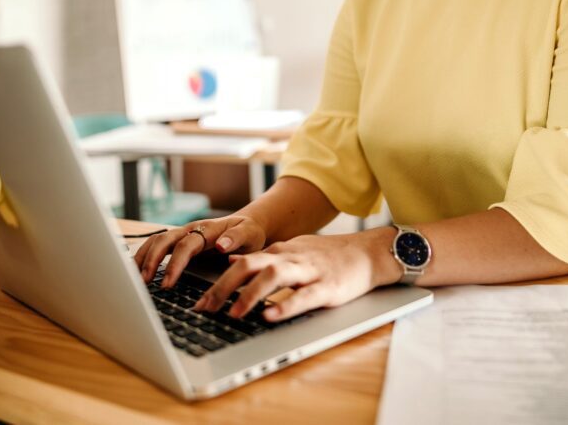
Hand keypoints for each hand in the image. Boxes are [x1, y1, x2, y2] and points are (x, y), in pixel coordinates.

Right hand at [132, 214, 266, 286]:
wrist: (248, 226)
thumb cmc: (249, 233)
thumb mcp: (250, 235)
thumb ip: (237, 239)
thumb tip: (222, 244)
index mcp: (207, 229)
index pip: (185, 246)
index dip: (174, 264)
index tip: (167, 283)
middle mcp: (191, 229)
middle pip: (164, 240)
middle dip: (152, 261)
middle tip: (144, 282)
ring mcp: (183, 234)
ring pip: (156, 240)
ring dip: (144, 257)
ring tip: (135, 278)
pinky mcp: (179, 240)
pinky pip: (157, 244)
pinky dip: (145, 255)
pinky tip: (137, 269)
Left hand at [193, 228, 399, 321]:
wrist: (369, 252)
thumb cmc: (328, 256)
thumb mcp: (291, 251)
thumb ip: (262, 257)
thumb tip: (230, 260)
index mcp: (279, 252)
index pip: (240, 264)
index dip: (216, 283)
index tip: (198, 303)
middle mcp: (290, 258)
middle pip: (250, 266)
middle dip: (223, 287)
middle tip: (204, 309)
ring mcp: (309, 271)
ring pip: (274, 276)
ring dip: (250, 295)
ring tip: (233, 314)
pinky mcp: (329, 286)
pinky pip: (304, 296)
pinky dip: (285, 305)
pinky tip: (270, 316)